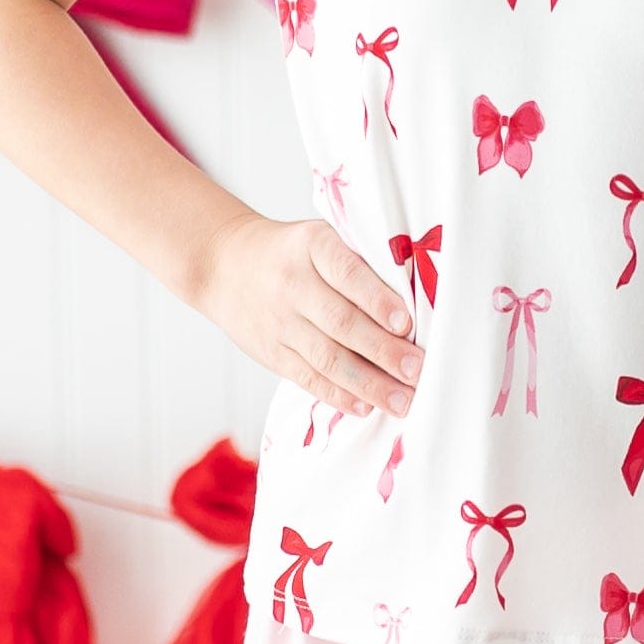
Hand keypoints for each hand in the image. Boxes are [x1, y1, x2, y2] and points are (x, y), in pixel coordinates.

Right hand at [192, 208, 420, 418]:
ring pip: (327, 358)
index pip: (347, 273)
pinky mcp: (272, 353)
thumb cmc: (292, 251)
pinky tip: (366, 407)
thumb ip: (358, 261)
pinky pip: (308, 378)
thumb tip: (414, 298)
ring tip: (402, 401)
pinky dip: (339, 395)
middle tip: (418, 371)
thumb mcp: (320, 237)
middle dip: (383, 351)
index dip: (377, 299)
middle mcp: (293, 284)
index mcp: (312, 246)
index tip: (406, 323)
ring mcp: (280, 323)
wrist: (225, 265)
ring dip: (369, 383)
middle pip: (341, 322)